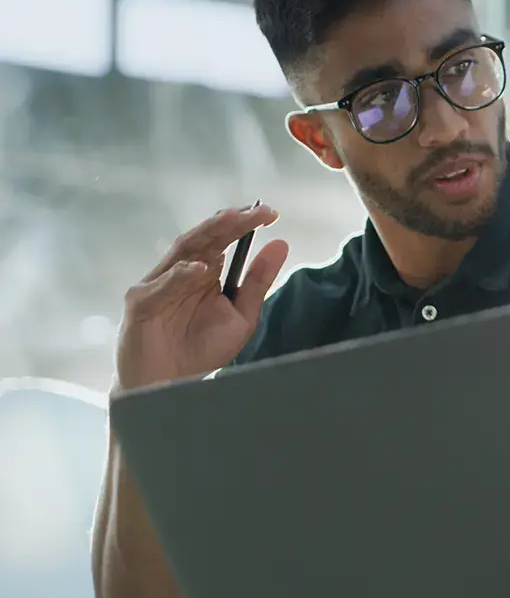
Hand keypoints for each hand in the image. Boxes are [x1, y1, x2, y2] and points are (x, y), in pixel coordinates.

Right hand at [116, 204, 288, 390]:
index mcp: (204, 271)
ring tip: (232, 221)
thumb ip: (257, 281)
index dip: (244, 222)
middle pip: (205, 238)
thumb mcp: (242, 315)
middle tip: (256, 211)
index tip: (271, 213)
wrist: (169, 386)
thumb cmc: (202, 350)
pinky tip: (203, 270)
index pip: (224, 237)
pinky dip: (181, 277)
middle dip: (230, 222)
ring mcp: (157, 284)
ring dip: (207, 234)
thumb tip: (281, 243)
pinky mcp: (140, 303)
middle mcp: (180, 271)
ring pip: (182, 252)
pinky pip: (161, 286)